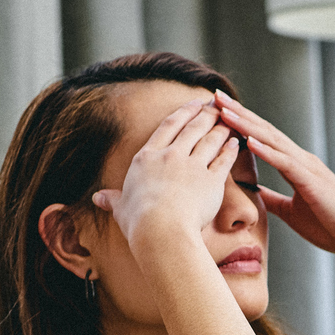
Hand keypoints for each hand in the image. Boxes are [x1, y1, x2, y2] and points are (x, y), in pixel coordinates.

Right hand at [93, 96, 238, 252]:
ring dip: (221, 128)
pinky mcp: (211, 181)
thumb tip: (97, 198)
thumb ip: (113, 199)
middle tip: (215, 106)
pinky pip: (223, 161)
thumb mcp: (121, 207)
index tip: (192, 104)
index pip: (167, 127)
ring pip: (210, 140)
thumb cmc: (138, 221)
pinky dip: (231, 150)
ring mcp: (192, 167)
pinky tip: (236, 143)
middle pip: (192, 128)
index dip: (182, 113)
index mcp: (147, 158)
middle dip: (206, 114)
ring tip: (229, 121)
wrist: (160, 230)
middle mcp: (170, 156)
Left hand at [218, 92, 334, 257]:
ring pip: (272, 139)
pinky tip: (248, 139)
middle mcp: (301, 159)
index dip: (241, 123)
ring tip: (224, 109)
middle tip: (214, 96)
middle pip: (264, 130)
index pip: (264, 138)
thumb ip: (273, 198)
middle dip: (239, 112)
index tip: (219, 111)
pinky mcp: (311, 181)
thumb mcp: (292, 212)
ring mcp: (307, 168)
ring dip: (247, 124)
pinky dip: (266, 150)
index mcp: (296, 166)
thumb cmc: (332, 226)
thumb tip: (254, 191)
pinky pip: (284, 162)